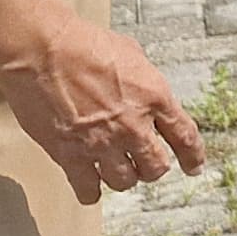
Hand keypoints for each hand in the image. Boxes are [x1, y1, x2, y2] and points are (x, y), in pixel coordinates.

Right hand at [0, 9, 205, 204]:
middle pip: (156, 168)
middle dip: (152, 167)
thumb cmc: (83, 44)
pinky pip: (88, 190)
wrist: (43, 51)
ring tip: (114, 167)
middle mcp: (133, 125)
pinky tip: (90, 183)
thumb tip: (147, 96)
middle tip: (143, 162)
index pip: (185, 136)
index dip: (193, 156)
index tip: (194, 167)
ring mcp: (102, 143)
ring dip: (122, 176)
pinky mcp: (71, 155)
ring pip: (125, 182)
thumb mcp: (131, 53)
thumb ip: (145, 82)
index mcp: (154, 96)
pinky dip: (91, 191)